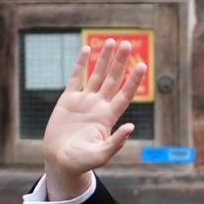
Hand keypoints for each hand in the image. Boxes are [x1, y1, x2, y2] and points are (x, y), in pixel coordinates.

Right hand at [42, 39, 147, 199]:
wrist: (60, 162)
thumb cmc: (82, 162)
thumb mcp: (102, 155)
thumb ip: (116, 142)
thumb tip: (131, 126)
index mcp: (109, 118)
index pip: (125, 94)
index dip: (133, 81)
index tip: (142, 66)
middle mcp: (99, 106)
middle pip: (113, 79)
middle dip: (120, 62)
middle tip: (128, 44)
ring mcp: (84, 102)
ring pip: (97, 75)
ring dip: (104, 59)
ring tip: (112, 41)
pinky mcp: (68, 100)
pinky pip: (76, 78)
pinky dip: (81, 64)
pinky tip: (87, 49)